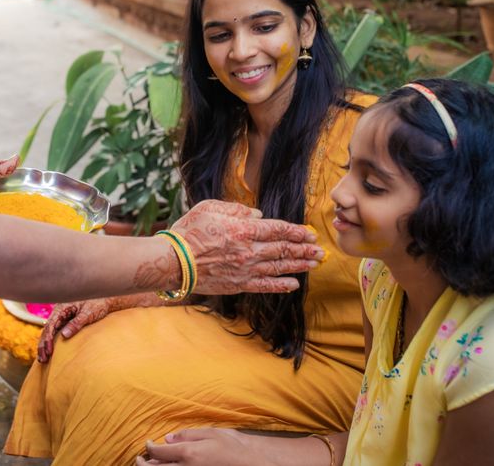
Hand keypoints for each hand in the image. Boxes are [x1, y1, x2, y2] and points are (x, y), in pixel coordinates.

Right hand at [37, 298, 114, 362]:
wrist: (105, 300)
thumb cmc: (97, 304)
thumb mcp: (88, 313)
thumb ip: (76, 323)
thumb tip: (64, 335)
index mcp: (62, 308)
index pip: (51, 325)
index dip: (48, 339)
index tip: (49, 351)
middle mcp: (59, 312)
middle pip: (47, 330)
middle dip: (43, 345)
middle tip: (43, 359)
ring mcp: (62, 318)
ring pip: (49, 332)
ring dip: (45, 345)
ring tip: (43, 359)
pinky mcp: (66, 323)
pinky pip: (55, 333)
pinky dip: (51, 342)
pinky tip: (49, 352)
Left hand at [136, 428, 257, 465]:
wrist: (250, 464)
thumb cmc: (233, 448)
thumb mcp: (211, 434)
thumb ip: (187, 435)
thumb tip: (168, 438)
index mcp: (189, 454)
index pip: (158, 452)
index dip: (149, 447)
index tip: (148, 443)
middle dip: (142, 464)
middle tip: (139, 458)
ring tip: (148, 465)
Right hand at [170, 200, 324, 294]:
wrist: (172, 261)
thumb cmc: (189, 231)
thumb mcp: (211, 207)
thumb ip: (237, 209)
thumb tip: (257, 215)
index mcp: (243, 229)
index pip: (278, 230)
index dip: (297, 232)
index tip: (309, 233)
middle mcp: (249, 251)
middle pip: (283, 249)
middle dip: (304, 249)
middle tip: (320, 250)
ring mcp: (245, 270)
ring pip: (279, 267)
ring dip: (299, 265)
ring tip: (314, 264)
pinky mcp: (239, 284)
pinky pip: (265, 286)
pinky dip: (281, 285)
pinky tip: (294, 283)